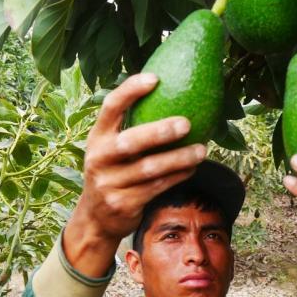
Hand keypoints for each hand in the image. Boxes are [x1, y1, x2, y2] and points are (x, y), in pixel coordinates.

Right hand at [64, 73, 206, 274]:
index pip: (110, 107)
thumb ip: (130, 129)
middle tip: (187, 123)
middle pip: (130, 142)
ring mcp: (109, 183)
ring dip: (179, 158)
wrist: (95, 218)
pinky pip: (156, 187)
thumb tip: (172, 93)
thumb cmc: (114, 172)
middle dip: (159, 131)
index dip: (131, 91)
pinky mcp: (122, 204)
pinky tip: (192, 168)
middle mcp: (99, 158)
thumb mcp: (110, 150)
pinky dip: (177, 177)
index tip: (156, 79)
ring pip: (149, 169)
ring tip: (201, 150)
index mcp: (97, 138)